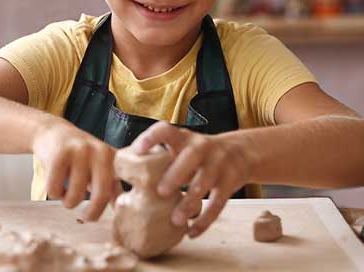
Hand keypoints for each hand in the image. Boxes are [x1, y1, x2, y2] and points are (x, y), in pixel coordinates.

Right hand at [31, 122, 121, 220]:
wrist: (52, 131)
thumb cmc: (79, 155)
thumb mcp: (99, 165)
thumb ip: (112, 185)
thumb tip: (120, 209)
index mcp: (113, 157)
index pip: (122, 182)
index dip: (120, 202)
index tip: (116, 211)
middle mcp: (100, 152)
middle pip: (101, 195)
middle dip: (92, 213)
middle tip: (86, 217)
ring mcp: (80, 151)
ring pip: (75, 196)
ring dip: (68, 202)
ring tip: (66, 193)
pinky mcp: (59, 154)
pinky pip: (55, 189)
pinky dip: (54, 192)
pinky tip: (56, 183)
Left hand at [132, 122, 249, 237]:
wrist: (240, 152)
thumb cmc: (198, 154)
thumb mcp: (182, 147)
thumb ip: (161, 158)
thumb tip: (122, 179)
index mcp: (184, 138)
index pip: (166, 130)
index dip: (151, 138)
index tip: (137, 151)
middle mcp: (202, 147)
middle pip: (190, 157)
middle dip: (176, 174)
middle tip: (160, 192)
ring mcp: (218, 164)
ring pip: (204, 183)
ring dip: (189, 202)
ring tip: (176, 220)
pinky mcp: (229, 182)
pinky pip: (218, 203)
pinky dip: (205, 220)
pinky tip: (192, 232)